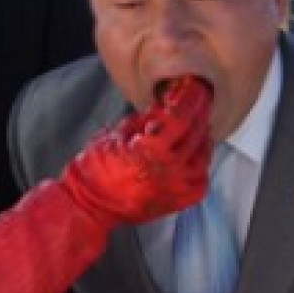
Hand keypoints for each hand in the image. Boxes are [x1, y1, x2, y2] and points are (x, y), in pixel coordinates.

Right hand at [60, 76, 212, 226]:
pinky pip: (201, 181)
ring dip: (202, 138)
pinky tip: (195, 155)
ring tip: (198, 127)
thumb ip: (147, 118)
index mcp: (150, 149)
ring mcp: (176, 188)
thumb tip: (167, 102)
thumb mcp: (117, 132)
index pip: (181, 116)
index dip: (190, 98)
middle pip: (196, 133)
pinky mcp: (178, 202)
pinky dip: (201, 166)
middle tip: (199, 101)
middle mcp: (168, 169)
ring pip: (203, 156)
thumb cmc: (97, 167)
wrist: (90, 205)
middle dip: (199, 113)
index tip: (194, 87)